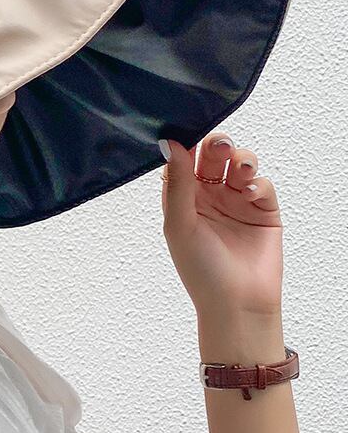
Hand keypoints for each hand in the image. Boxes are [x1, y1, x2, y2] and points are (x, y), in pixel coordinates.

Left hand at [159, 132, 283, 320]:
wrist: (237, 304)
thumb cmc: (200, 270)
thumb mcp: (179, 223)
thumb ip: (177, 183)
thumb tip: (169, 143)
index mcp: (183, 196)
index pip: (183, 159)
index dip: (186, 143)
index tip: (188, 129)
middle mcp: (209, 195)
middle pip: (213, 156)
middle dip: (217, 145)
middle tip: (219, 145)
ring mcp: (237, 200)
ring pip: (239, 163)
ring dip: (240, 158)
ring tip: (239, 169)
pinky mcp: (263, 210)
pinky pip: (262, 183)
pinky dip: (258, 182)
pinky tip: (250, 192)